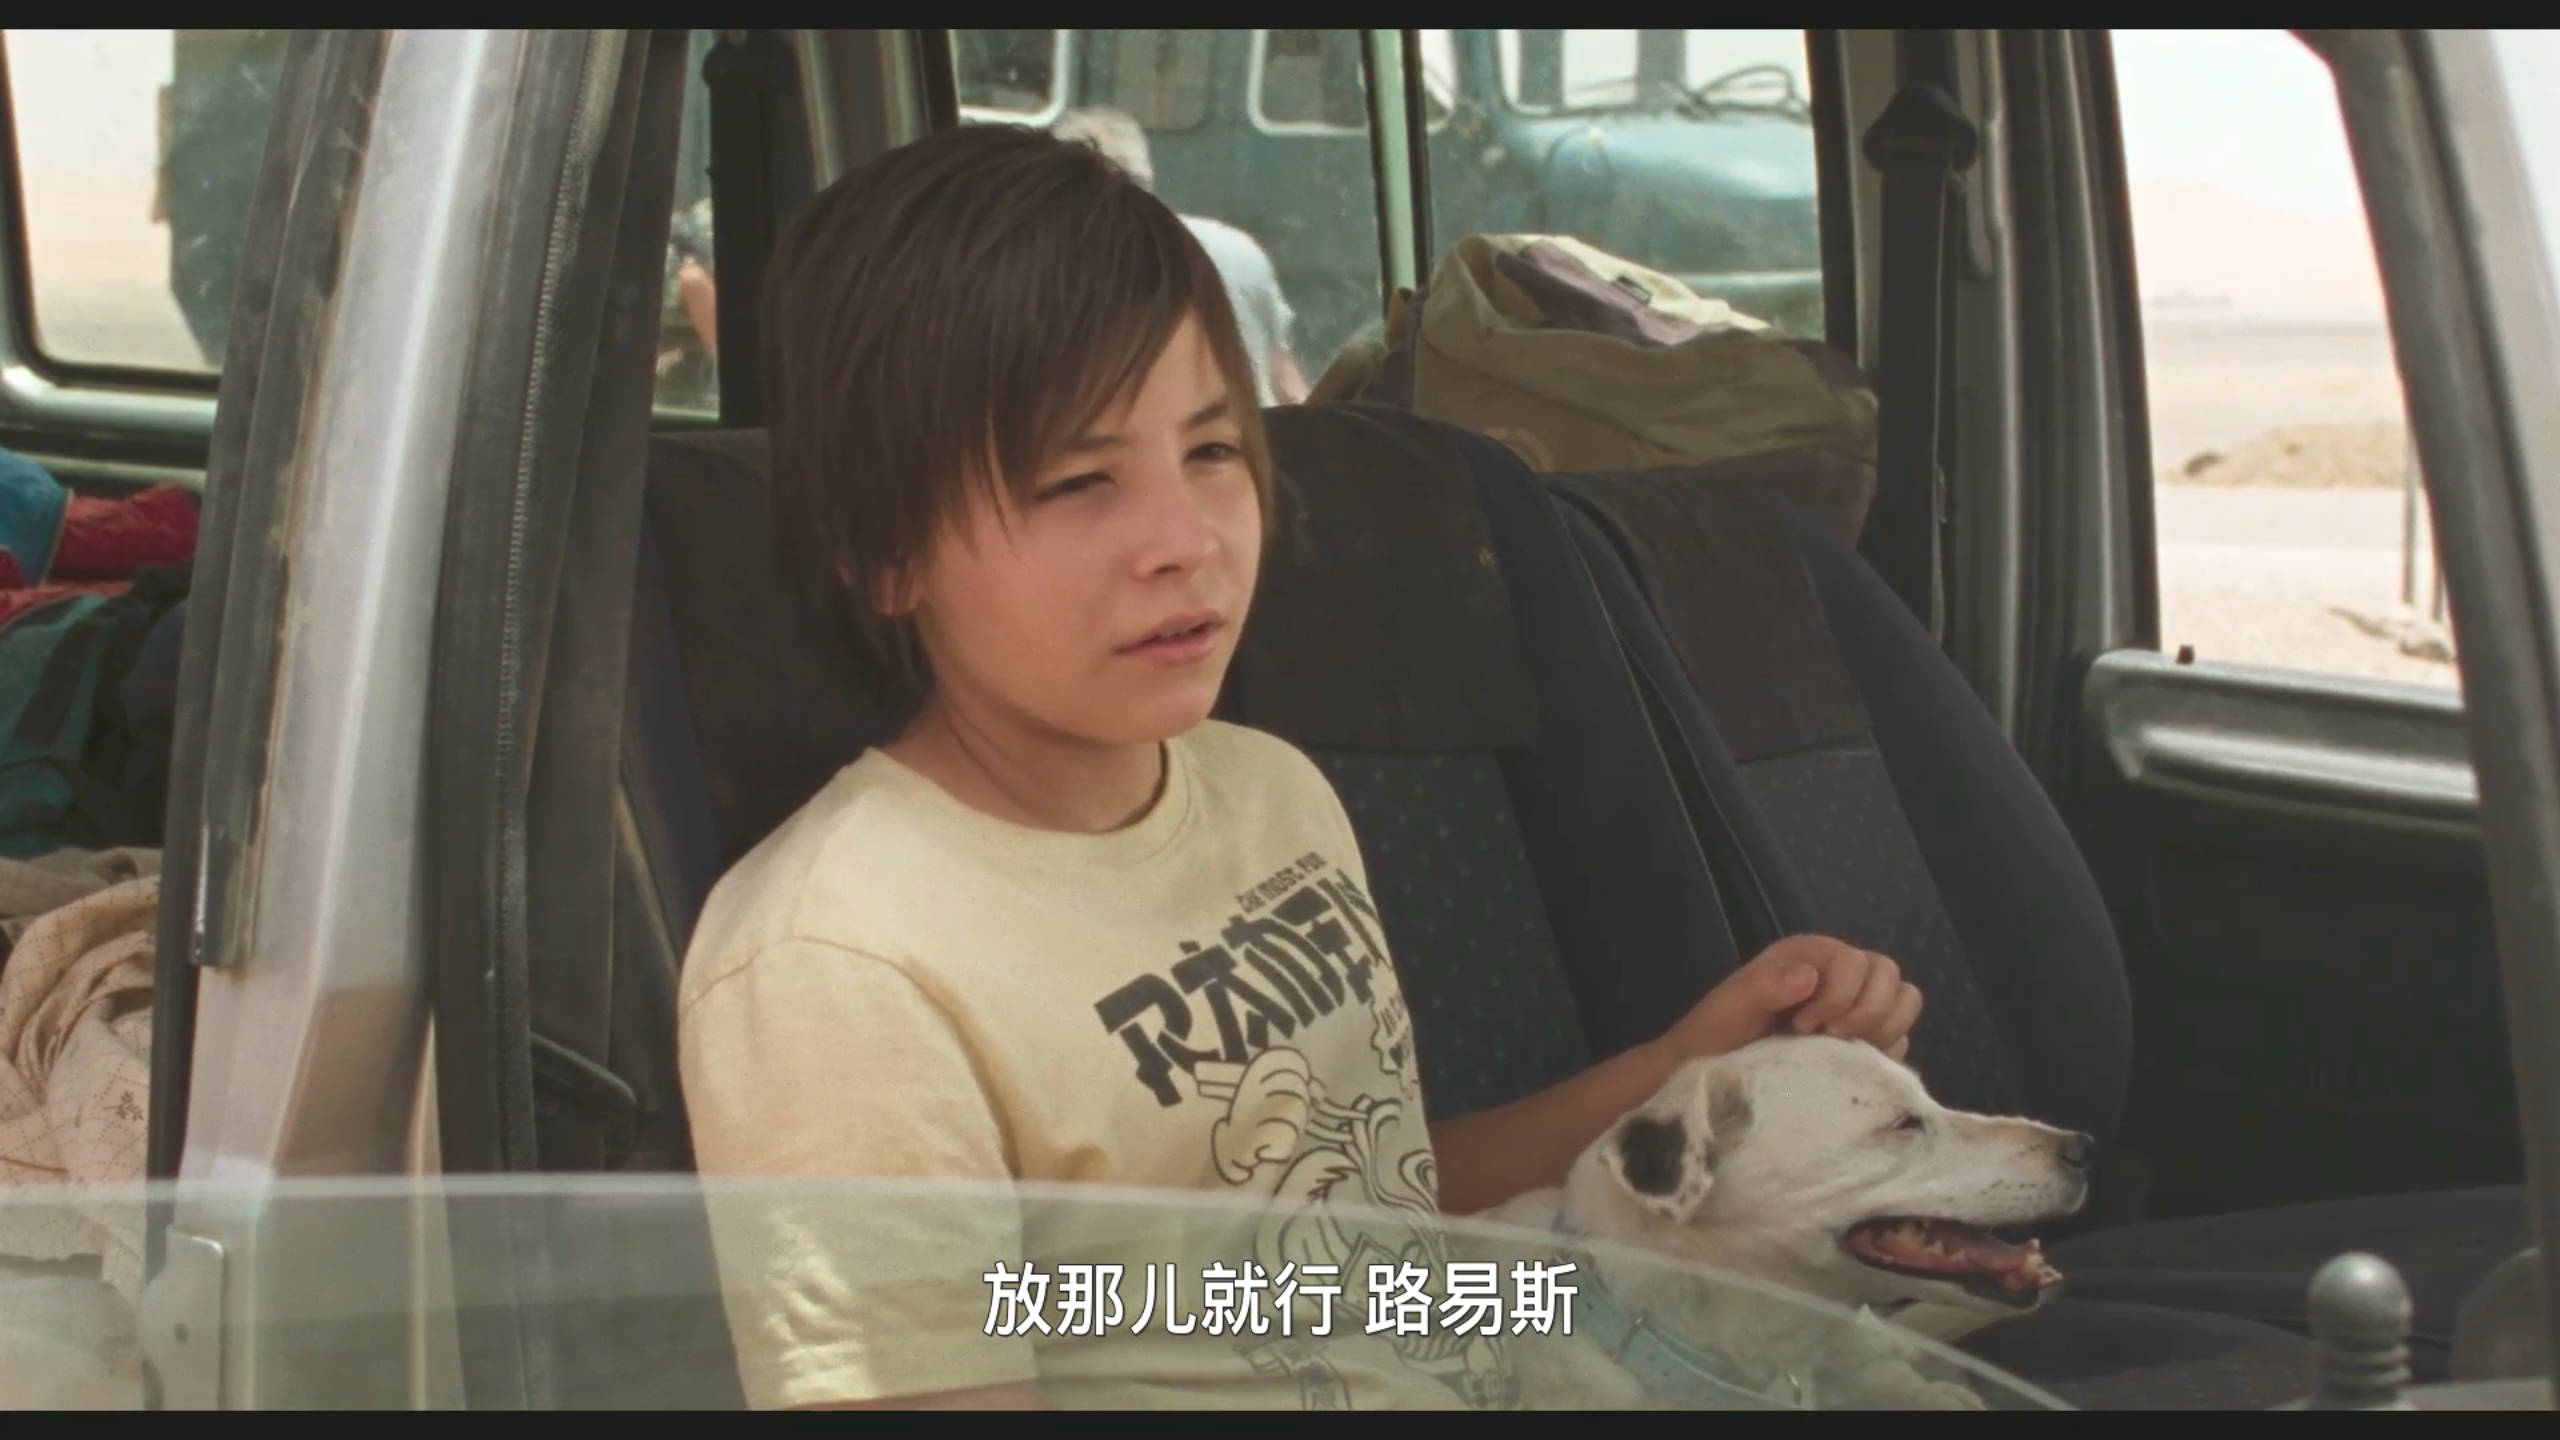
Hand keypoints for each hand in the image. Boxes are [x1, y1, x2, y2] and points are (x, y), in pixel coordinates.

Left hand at [1660, 935, 1922, 1063]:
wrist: (1711, 1073)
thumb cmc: (1715, 1034)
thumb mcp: (1730, 1007)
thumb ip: (1763, 987)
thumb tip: (1809, 977)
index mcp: (1809, 956)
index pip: (1857, 961)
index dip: (1840, 996)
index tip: (1804, 1026)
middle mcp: (1836, 975)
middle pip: (1889, 976)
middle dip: (1866, 1013)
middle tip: (1826, 1040)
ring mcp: (1854, 1007)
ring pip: (1904, 1001)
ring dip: (1882, 1029)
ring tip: (1841, 1053)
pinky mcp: (1863, 1041)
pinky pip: (1900, 1039)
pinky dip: (1884, 1053)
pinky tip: (1848, 1068)